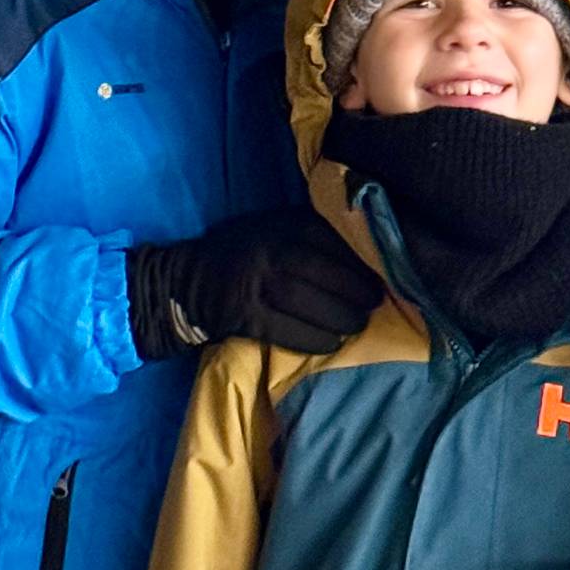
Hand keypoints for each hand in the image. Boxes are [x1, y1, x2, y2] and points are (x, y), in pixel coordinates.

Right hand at [127, 210, 384, 358]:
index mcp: (281, 226)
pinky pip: (288, 332)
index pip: (331, 241)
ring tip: (357, 325)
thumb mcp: (274, 229)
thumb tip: (365, 253)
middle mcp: (270, 251)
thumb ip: (311, 236)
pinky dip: (315, 339)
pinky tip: (332, 344)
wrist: (188, 280)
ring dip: (340, 319)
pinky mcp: (245, 318)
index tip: (381, 276)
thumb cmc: (244, 253)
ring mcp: (255, 285)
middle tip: (374, 305)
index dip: (360, 263)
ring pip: (308, 304)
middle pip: (324, 274)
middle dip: (355, 293)